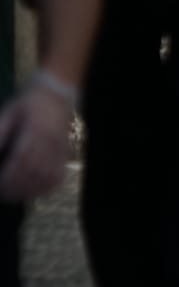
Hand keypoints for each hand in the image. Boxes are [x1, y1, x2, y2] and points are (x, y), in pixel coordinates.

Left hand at [0, 82, 73, 200]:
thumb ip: (0, 133)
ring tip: (14, 195)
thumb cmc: (29, 103)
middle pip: (34, 171)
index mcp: (35, 129)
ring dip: (30, 190)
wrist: (57, 92)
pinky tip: (33, 191)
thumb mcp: (9, 112)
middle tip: (3, 193)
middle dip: (16, 186)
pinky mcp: (65, 152)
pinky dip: (46, 187)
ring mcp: (60, 147)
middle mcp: (50, 140)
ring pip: (47, 176)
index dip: (9, 176)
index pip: (23, 158)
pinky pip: (58, 175)